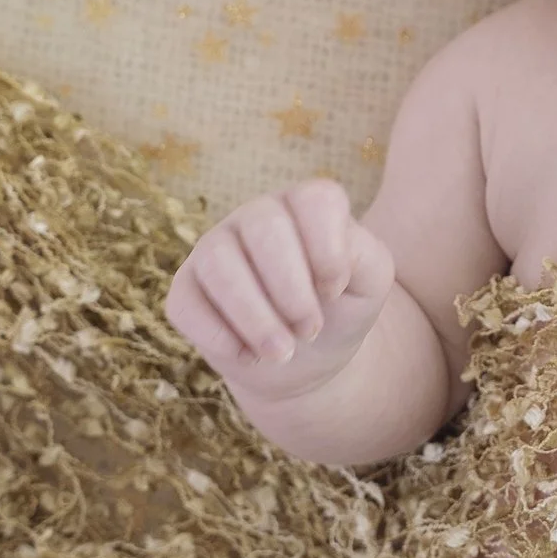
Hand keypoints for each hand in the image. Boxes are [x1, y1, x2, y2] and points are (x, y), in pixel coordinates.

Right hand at [164, 178, 396, 402]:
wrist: (307, 358)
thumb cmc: (342, 308)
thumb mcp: (370, 282)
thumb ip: (363, 256)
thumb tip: (327, 259)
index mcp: (307, 205)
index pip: (316, 199)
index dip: (328, 250)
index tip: (335, 291)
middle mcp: (258, 216)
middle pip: (264, 227)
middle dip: (291, 290)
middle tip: (310, 330)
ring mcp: (216, 247)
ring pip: (218, 262)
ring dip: (254, 316)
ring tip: (281, 351)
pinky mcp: (186, 288)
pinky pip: (186, 303)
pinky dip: (219, 336)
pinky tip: (247, 354)